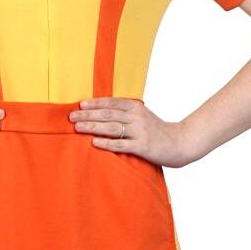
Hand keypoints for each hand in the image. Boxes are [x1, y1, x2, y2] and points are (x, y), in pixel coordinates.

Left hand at [69, 97, 199, 167]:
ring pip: (111, 128)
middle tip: (71, 117)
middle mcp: (137, 117)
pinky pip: (120, 145)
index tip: (80, 105)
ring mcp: (140, 132)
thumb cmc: (157, 131)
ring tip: (78, 128)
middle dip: (88, 115)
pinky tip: (94, 143)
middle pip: (108, 114)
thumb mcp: (142, 116)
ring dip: (93, 127)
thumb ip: (126, 113)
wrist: (179, 143)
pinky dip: (106, 143)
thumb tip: (102, 112)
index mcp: (136, 107)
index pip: (111, 103)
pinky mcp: (142, 146)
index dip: (95, 103)